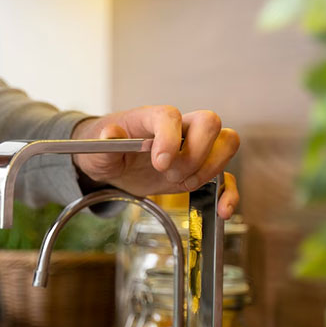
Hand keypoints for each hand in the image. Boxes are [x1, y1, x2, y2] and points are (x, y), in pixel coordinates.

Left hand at [71, 107, 239, 217]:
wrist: (111, 163)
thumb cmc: (105, 150)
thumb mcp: (97, 149)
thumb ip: (105, 143)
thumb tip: (110, 134)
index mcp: (152, 118)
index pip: (171, 116)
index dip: (170, 138)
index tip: (159, 163)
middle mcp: (179, 128)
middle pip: (210, 122)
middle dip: (194, 155)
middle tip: (169, 174)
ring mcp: (193, 148)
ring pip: (226, 143)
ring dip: (210, 170)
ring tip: (182, 184)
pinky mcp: (198, 170)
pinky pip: (226, 177)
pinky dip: (228, 194)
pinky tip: (221, 210)